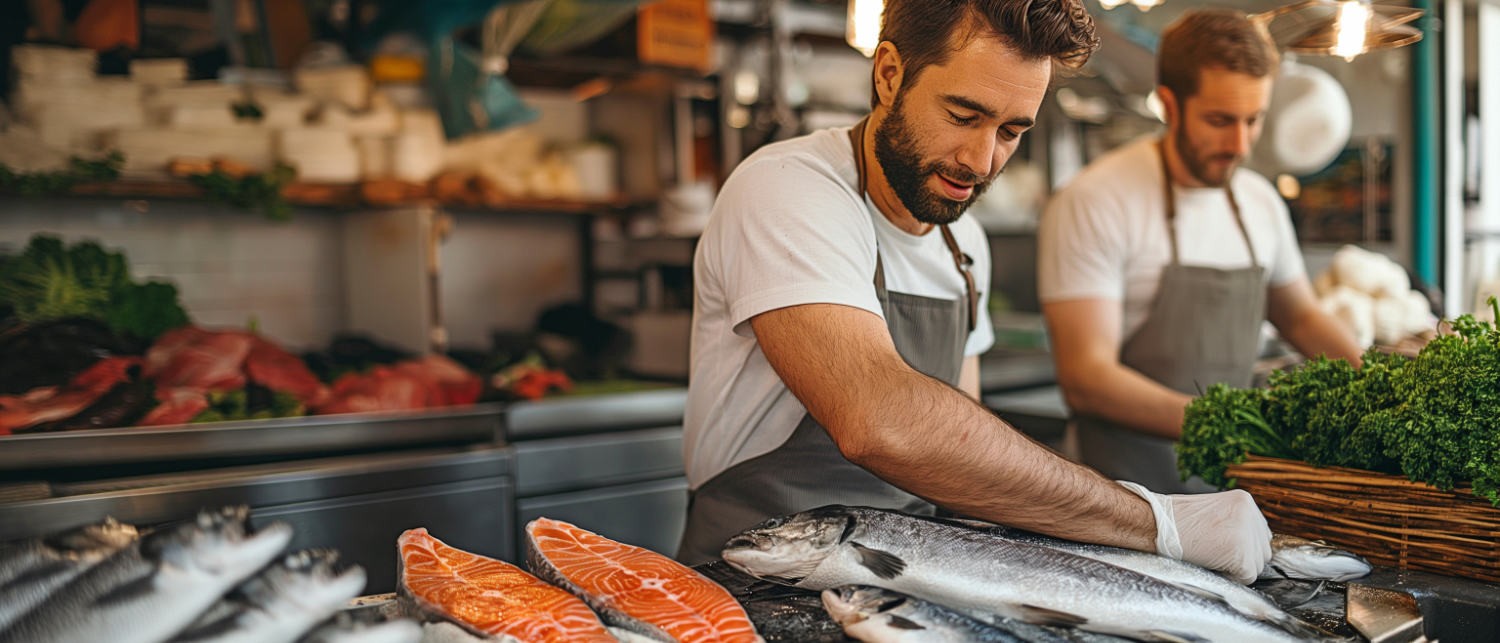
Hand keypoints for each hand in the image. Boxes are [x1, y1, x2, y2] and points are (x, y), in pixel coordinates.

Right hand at [1118, 481, 1271, 583]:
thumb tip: (1250, 544)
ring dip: (1235, 567)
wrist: (1155, 524)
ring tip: (1210, 554)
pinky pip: (1246, 577)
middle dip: (1242, 557)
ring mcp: (1247, 534)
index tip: (1219, 544)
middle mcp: (1251, 514)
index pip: (1260, 534)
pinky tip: (1210, 561)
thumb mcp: (1213, 511)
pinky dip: (1229, 577)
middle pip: (1262, 551)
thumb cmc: (1176, 521)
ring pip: (1256, 566)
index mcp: (1245, 501)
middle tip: (1213, 550)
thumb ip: (1235, 522)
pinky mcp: (1241, 554)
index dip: (1241, 545)